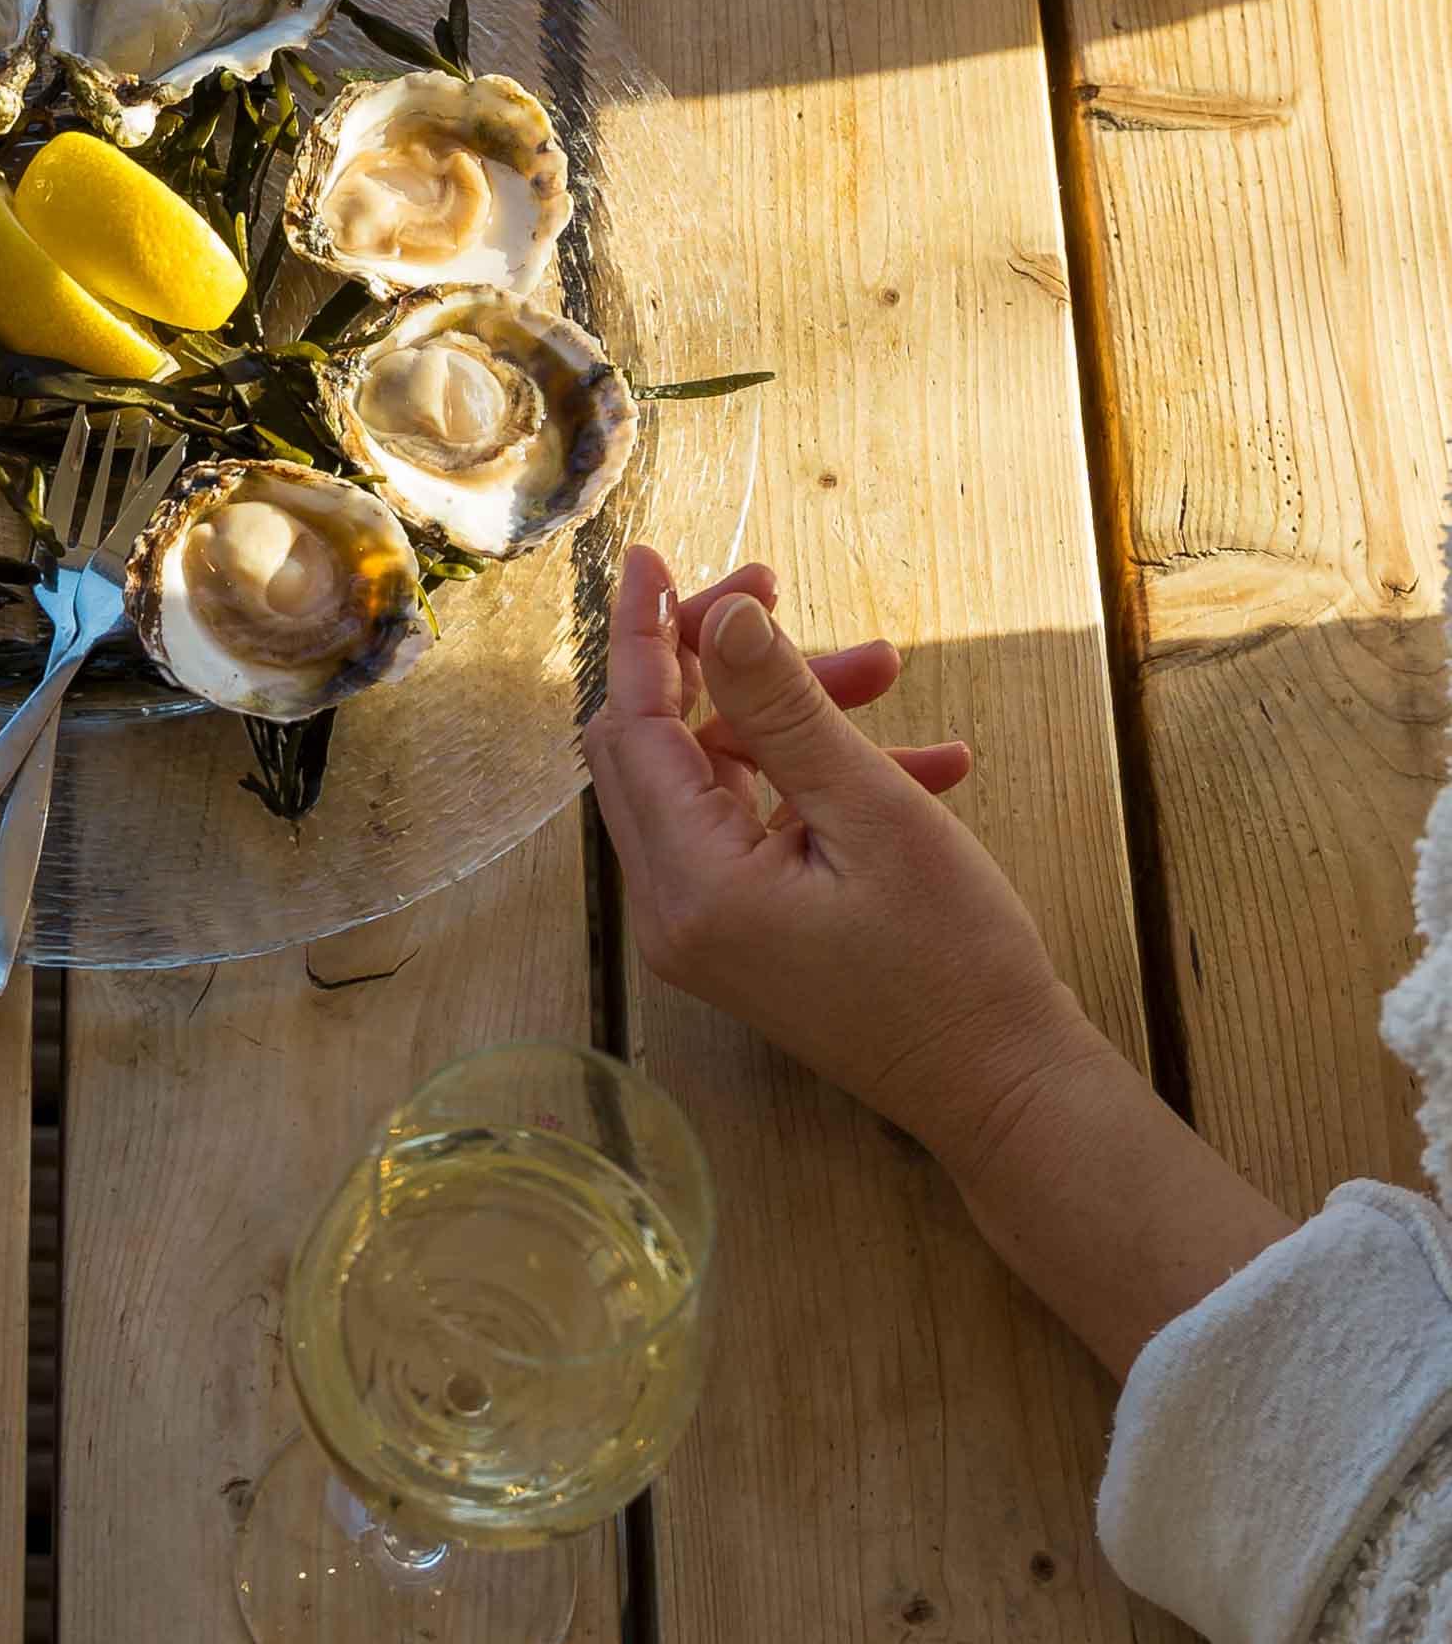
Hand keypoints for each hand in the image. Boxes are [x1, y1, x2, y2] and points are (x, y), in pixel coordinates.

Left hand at [592, 551, 1297, 1375]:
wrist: (1007, 1089)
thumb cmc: (954, 962)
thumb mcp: (873, 813)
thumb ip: (785, 710)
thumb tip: (721, 615)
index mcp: (691, 884)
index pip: (636, 726)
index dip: (645, 633)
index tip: (649, 554)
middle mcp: (674, 909)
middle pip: (658, 743)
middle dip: (721, 660)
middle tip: (780, 595)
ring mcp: (705, 928)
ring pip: (716, 775)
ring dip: (791, 715)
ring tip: (888, 667)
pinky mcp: (744, 934)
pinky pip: (756, 823)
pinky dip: (816, 779)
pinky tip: (925, 759)